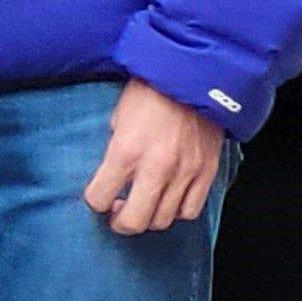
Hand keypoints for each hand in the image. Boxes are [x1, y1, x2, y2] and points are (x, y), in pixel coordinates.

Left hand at [84, 77, 224, 234]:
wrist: (193, 77)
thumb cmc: (150, 92)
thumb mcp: (117, 118)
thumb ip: (115, 151)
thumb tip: (111, 177)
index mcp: (126, 151)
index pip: (100, 197)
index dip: (94, 200)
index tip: (97, 196)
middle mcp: (156, 167)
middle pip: (134, 221)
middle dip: (119, 222)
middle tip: (117, 213)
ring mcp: (185, 172)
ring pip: (163, 220)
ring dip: (148, 217)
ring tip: (143, 204)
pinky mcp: (207, 172)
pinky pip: (190, 210)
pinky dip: (176, 211)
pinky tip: (168, 199)